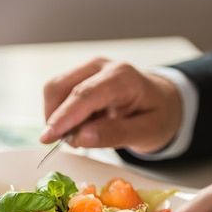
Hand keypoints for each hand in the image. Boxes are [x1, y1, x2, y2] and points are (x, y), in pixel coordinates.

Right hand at [40, 57, 182, 153]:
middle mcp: (102, 66)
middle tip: (72, 145)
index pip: (84, 95)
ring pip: (55, 89)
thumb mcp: (146, 132)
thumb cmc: (156, 116)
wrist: (162, 101)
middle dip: (56, 119)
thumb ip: (114, 134)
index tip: (48, 138)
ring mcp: (89, 68)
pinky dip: (62, 113)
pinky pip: (58, 92)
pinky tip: (82, 124)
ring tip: (82, 134)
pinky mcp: (80, 74)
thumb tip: (80, 137)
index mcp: (123, 77)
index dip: (63, 117)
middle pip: (62, 87)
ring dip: (58, 117)